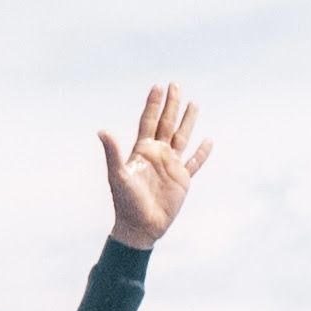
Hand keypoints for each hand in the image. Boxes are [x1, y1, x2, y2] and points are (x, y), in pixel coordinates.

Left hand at [100, 83, 211, 247]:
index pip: (148, 121)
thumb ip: (113, 153)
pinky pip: (195, 162)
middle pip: (166, 123)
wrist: (140, 226)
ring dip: (188, 120)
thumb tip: (102, 131)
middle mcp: (157, 154)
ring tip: (193, 103)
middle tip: (175, 84)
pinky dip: (202, 152)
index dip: (153, 105)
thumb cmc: (125, 202)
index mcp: (142, 151)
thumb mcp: (118, 175)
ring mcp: (171, 165)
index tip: (158, 86)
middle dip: (171, 105)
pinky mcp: (182, 179)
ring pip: (182, 137)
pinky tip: (208, 140)